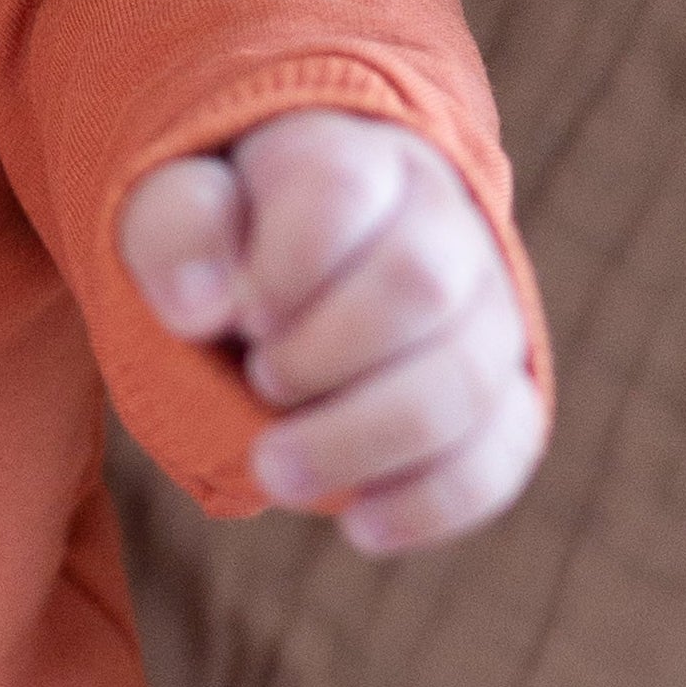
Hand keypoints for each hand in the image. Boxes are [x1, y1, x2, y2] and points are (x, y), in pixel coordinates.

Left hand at [117, 107, 544, 555]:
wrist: (300, 269)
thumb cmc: (234, 238)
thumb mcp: (178, 211)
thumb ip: (177, 233)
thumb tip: (199, 307)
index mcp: (354, 158)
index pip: (338, 193)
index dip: (279, 268)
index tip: (237, 313)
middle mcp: (442, 223)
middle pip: (419, 284)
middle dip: (320, 356)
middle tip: (256, 381)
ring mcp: (486, 311)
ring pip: (469, 377)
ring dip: (362, 439)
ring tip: (272, 469)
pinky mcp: (505, 392)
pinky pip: (507, 447)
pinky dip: (435, 501)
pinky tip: (362, 527)